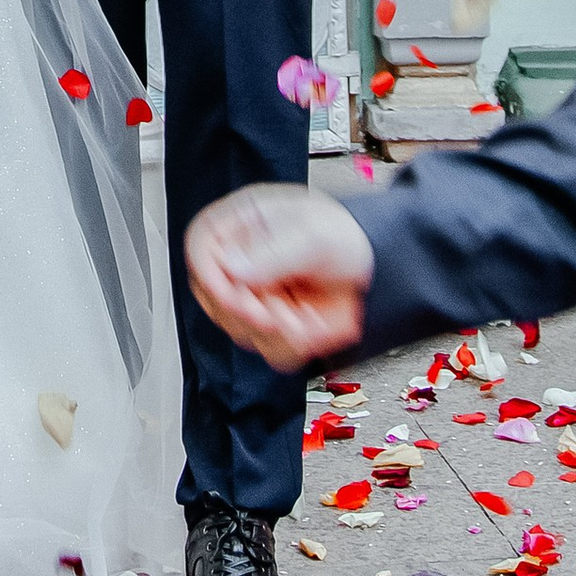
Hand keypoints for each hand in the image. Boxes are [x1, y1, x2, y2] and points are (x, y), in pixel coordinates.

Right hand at [185, 183, 375, 366]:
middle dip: (250, 311)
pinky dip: (296, 344)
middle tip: (279, 307)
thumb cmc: (345, 235)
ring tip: (306, 311)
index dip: (210, 275)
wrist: (374, 265)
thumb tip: (233, 268)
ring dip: (280, 329)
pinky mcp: (272, 327)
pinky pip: (272, 351)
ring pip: (242, 331)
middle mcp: (242, 262)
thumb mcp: (314, 234)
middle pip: (214, 298)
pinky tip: (312, 323)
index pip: (201, 246)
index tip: (234, 294)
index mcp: (243, 224)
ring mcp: (254, 297)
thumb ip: (274, 251)